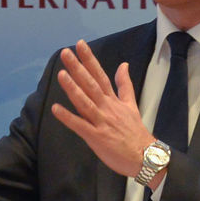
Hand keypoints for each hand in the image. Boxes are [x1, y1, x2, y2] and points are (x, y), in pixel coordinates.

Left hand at [50, 39, 153, 179]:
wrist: (144, 156)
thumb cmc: (135, 132)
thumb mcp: (131, 105)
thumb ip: (124, 85)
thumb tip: (123, 64)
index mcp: (113, 100)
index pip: (100, 75)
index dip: (90, 60)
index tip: (80, 44)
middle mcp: (107, 107)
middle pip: (91, 84)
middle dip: (78, 68)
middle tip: (65, 52)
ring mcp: (102, 121)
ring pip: (85, 102)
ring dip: (73, 88)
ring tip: (61, 74)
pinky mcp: (97, 137)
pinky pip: (80, 125)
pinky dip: (68, 117)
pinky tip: (55, 108)